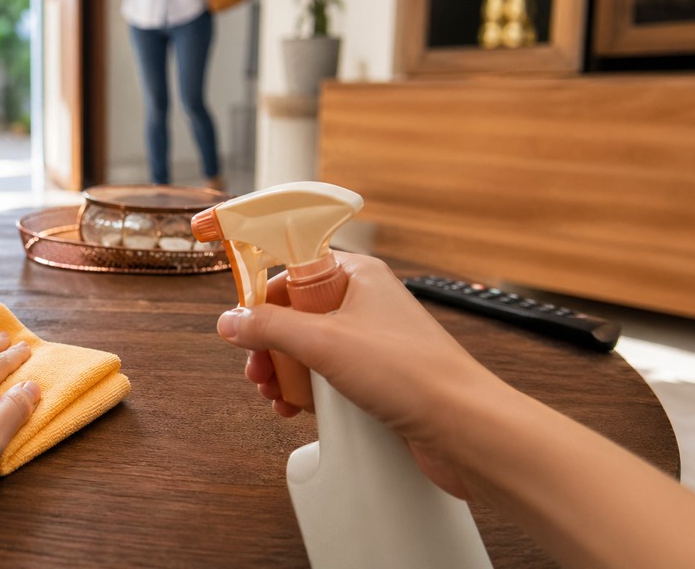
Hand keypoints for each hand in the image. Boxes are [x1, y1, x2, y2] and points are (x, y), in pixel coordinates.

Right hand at [216, 253, 506, 498]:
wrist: (464, 428)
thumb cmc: (412, 374)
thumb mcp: (324, 343)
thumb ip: (269, 328)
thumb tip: (230, 320)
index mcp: (357, 275)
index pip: (293, 266)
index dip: (261, 289)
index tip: (236, 312)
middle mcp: (365, 303)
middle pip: (295, 313)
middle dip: (266, 343)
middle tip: (255, 368)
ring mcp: (372, 342)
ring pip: (309, 348)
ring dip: (283, 371)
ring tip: (272, 394)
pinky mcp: (377, 378)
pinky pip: (328, 376)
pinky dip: (306, 391)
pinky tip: (294, 409)